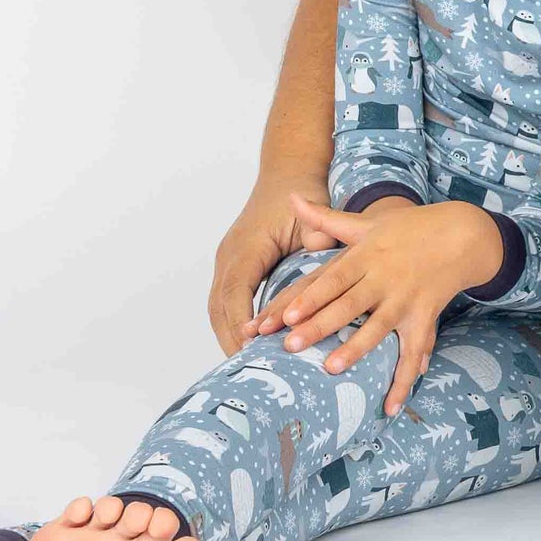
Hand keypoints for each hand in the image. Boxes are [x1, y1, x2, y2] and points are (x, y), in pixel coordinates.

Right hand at [207, 168, 338, 355]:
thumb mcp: (311, 220)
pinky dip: (231, 321)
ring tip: (242, 365)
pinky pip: (226, 298)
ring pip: (218, 305)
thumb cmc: (303, 192)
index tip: (249, 352)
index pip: (235, 294)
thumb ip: (316, 243)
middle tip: (244, 370)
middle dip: (229, 339)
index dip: (240, 325)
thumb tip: (322, 265)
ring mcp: (228, 258)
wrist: (288, 170)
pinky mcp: (234, 262)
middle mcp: (230, 255)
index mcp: (247, 248)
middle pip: (219, 306)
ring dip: (227, 333)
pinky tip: (245, 342)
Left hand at [244, 197, 503, 415]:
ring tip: (332, 368)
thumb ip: (325, 219)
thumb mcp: (365, 223)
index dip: (309, 296)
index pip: (332, 278)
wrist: (460, 233)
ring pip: (378, 326)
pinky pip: (415, 350)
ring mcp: (406, 297)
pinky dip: (403, 379)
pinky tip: (390, 405)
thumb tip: (291, 197)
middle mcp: (384, 277)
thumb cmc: (407, 230)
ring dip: (356, 348)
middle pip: (348, 303)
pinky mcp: (425, 314)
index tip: (285, 315)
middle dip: (319, 325)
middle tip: (291, 346)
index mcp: (365, 255)